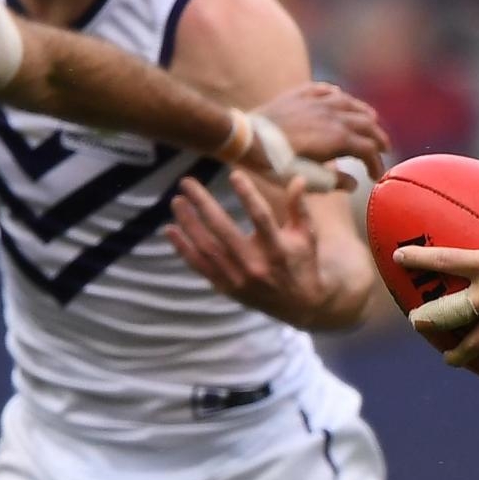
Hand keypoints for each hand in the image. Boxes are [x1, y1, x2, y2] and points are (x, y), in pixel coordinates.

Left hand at [167, 171, 334, 328]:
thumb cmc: (302, 262)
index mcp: (278, 248)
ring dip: (189, 222)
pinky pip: (199, 265)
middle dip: (203, 203)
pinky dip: (183, 247)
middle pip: (224, 229)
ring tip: (177, 201)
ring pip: (206, 247)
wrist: (299, 305)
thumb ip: (299, 207)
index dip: (247, 195)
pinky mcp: (225, 287)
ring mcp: (237, 278)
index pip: (261, 217)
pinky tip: (170, 229)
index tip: (234, 174)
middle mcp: (255, 264)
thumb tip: (296, 178)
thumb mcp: (307, 235)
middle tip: (187, 182)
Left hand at [251, 82, 388, 183]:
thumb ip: (333, 182)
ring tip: (371, 120)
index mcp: (339, 138)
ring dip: (364, 113)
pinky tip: (340, 97)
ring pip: (351, 103)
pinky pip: (326, 89)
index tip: (374, 175)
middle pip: (367, 124)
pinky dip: (338, 95)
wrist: (246, 139)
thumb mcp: (307, 180)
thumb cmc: (276, 164)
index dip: (376, 163)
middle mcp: (335, 115)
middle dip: (378, 138)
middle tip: (383, 149)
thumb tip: (353, 184)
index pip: (369, 150)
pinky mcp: (302, 94)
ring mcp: (318, 101)